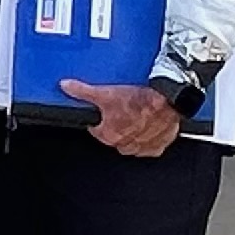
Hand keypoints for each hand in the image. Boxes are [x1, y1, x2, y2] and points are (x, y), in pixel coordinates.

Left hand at [59, 79, 181, 158]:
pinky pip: (150, 146)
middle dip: (118, 125)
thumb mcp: (105, 93)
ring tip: (137, 117)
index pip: (97, 130)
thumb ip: (82, 91)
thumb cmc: (141, 100)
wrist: (168, 100)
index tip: (106, 112)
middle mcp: (125, 145)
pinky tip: (149, 126)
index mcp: (109, 135)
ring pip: (132, 143)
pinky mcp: (158, 146)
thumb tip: (66, 87)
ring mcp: (142, 147)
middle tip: (124, 111)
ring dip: (133, 133)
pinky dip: (149, 138)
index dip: (100, 119)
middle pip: (115, 137)